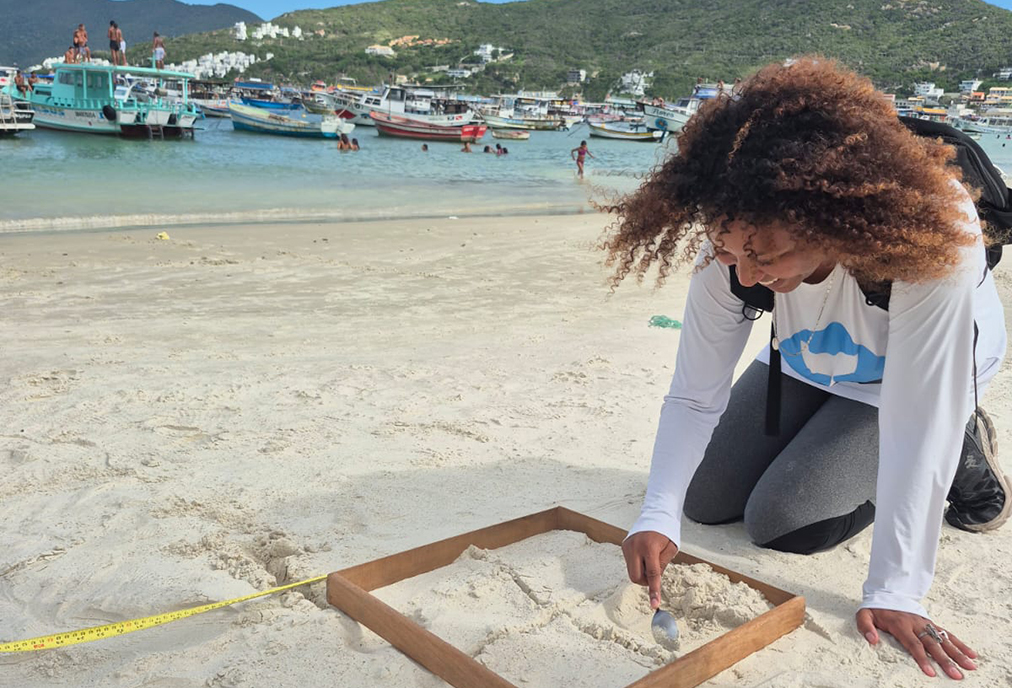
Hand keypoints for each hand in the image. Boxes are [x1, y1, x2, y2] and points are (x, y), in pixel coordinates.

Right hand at [621, 530, 677, 608]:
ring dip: (642, 572)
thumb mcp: (671, 549)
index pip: (652, 574)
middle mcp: (635, 547)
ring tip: (650, 560)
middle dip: (645, 581)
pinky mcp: (624, 546)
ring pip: (632, 572)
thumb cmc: (666, 533)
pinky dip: (638, 564)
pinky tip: (644, 555)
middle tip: (654, 573)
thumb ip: (662, 566)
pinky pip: (630, 563)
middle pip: (636, 577)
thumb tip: (654, 581)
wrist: (655, 515)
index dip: (654, 590)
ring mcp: (627, 546)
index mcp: (649, 547)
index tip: (654, 604)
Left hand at [857, 608, 977, 679]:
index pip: (913, 644)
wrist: (886, 591)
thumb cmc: (876, 608)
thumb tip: (872, 640)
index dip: (922, 658)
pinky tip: (972, 654)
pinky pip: (947, 633)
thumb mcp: (864, 614)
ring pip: (944, 639)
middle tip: (956, 675)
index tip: (931, 672)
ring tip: (970, 666)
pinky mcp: (931, 623)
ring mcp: (926, 623)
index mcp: (900, 624)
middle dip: (945, 660)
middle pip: (933, 644)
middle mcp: (916, 624)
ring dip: (958, 654)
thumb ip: (866, 627)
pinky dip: (960, 644)